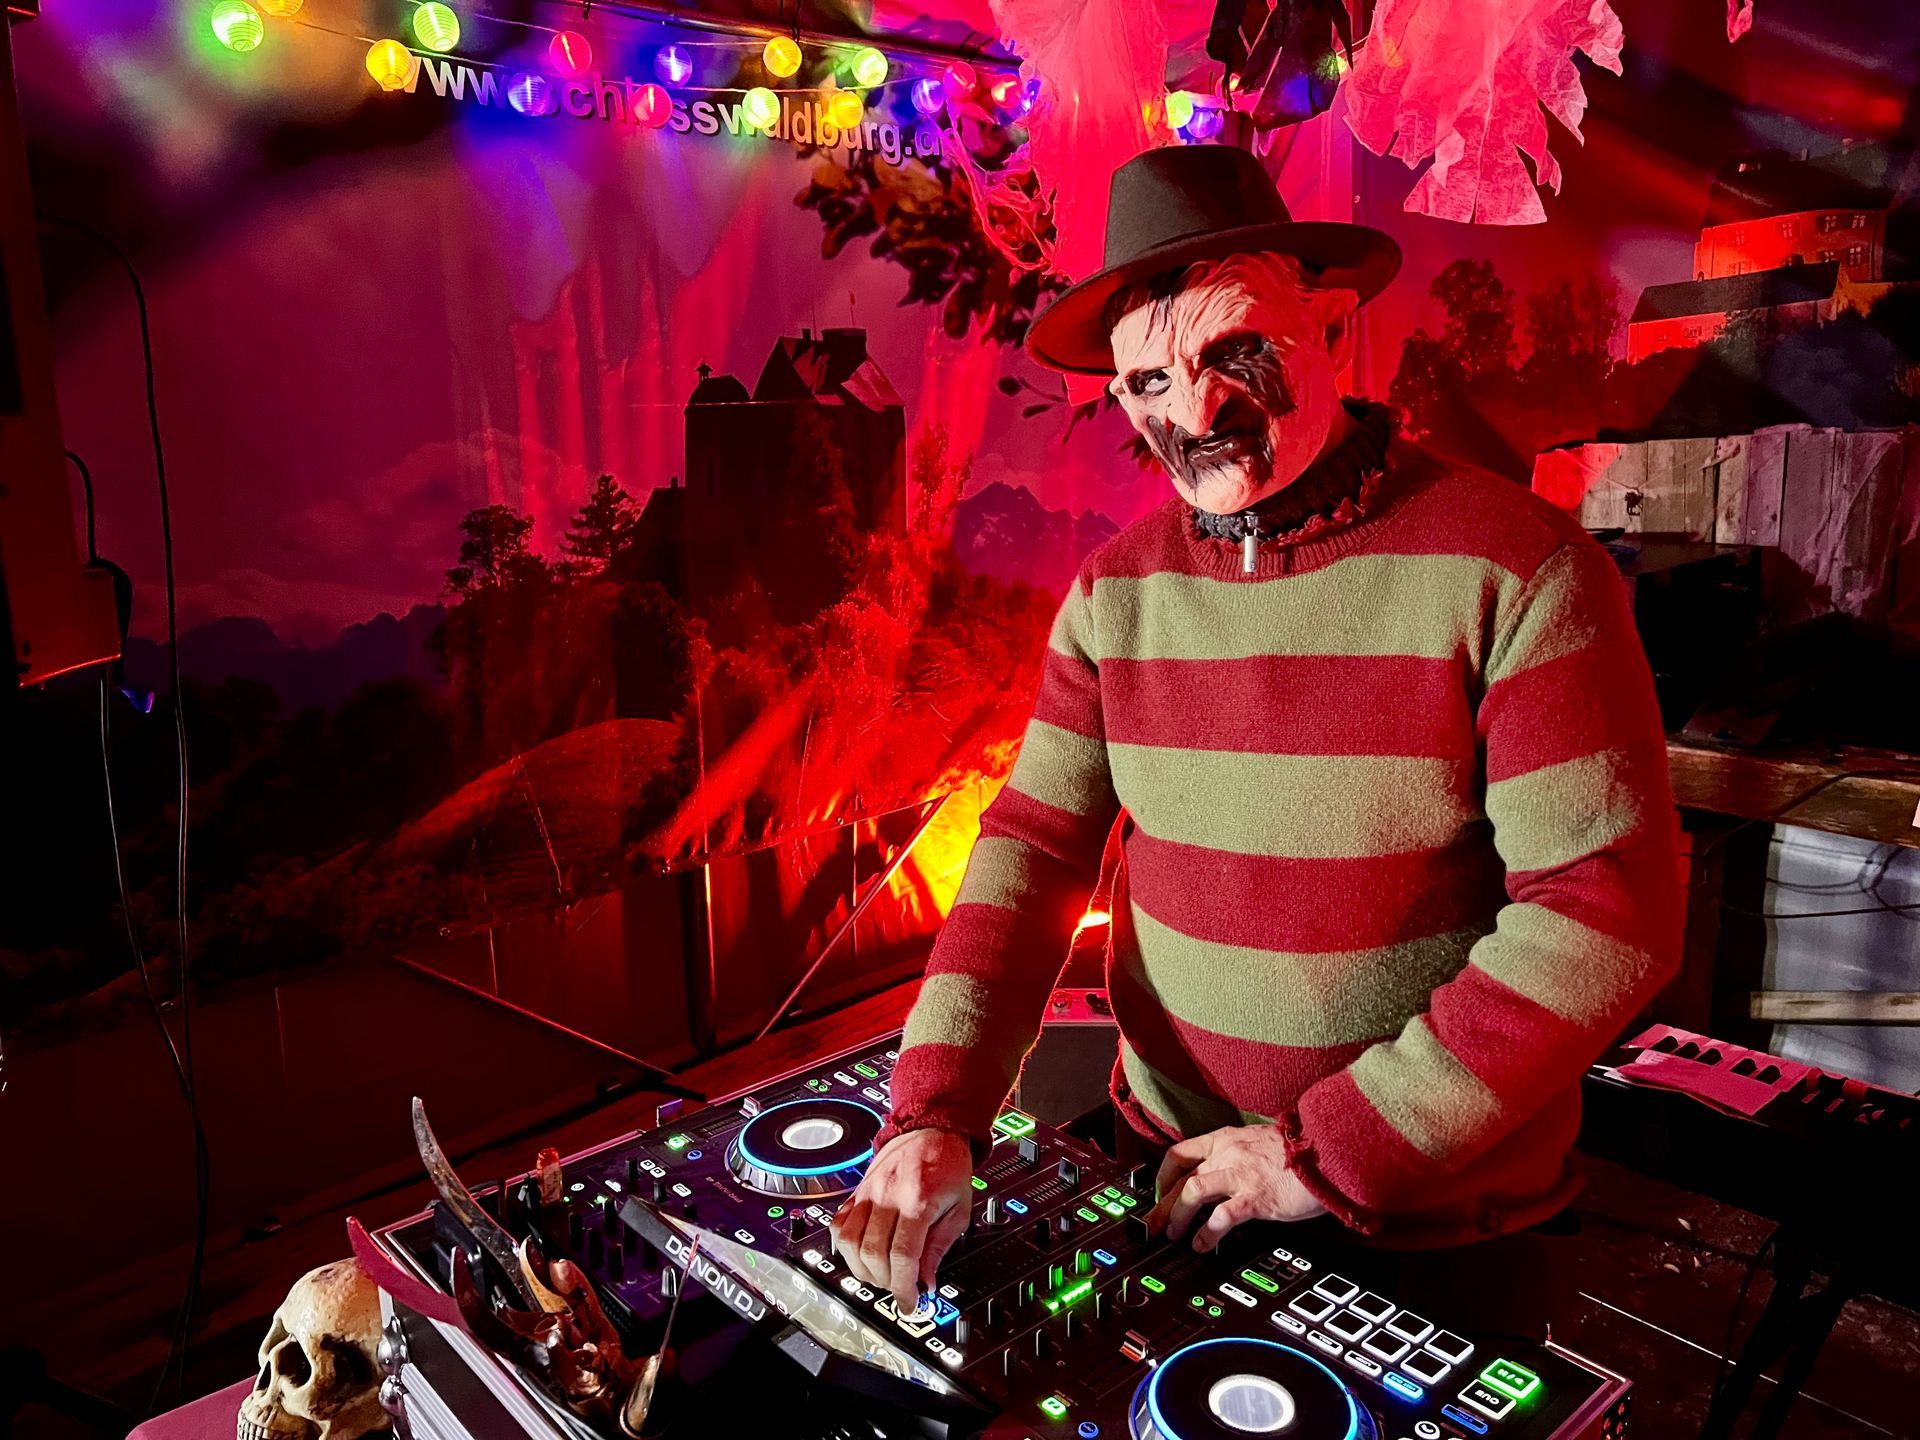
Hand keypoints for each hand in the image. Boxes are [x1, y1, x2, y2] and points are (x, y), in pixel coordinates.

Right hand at [829, 1127, 972, 1312]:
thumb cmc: (948, 1165)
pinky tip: (861, 1254)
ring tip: (881, 1273)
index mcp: (917, 1201)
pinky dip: (845, 1247)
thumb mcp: (960, 1209)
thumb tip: (926, 1283)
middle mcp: (887, 1196)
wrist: (931, 1129)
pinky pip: (838, 1225)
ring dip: (862, 1269)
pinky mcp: (856, 1192)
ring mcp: (867, 1193)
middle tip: (899, 1287)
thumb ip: (940, 1247)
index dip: (904, 1288)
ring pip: (848, 1243)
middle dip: (885, 1282)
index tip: (909, 1303)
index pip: (902, 1256)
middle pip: (872, 1254)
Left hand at [1143, 1125, 1327, 1252]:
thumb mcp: (1261, 1142)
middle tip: (1153, 1223)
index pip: (1180, 1153)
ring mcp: (1240, 1175)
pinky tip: (1202, 1245)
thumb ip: (1240, 1154)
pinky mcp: (1255, 1197)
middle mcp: (1228, 1154)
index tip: (1159, 1192)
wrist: (1328, 1153)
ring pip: (1192, 1192)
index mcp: (1227, 1139)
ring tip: (1174, 1235)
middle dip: (1162, 1203)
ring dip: (1177, 1216)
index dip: (1163, 1175)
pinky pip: (1221, 1217)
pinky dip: (1207, 1233)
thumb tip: (1225, 1171)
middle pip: (1181, 1177)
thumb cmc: (1302, 1151)